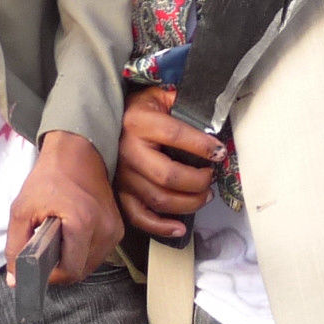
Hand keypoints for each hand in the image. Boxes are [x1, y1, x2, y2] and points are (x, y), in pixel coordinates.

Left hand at [7, 129, 122, 285]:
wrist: (77, 154)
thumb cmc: (48, 179)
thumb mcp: (21, 211)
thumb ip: (16, 248)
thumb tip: (16, 280)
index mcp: (82, 224)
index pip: (70, 271)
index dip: (51, 274)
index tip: (39, 263)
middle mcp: (104, 230)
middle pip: (80, 271)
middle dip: (60, 267)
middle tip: (46, 250)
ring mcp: (114, 230)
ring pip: (90, 265)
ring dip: (73, 261)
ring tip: (59, 241)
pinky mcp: (118, 229)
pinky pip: (98, 254)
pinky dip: (83, 252)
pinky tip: (72, 237)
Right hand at [116, 85, 221, 243]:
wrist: (103, 120)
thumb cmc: (139, 110)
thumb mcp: (158, 96)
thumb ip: (182, 104)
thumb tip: (211, 118)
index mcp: (139, 122)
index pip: (175, 135)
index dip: (201, 146)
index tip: (219, 153)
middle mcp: (128, 151)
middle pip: (168, 176)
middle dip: (198, 181)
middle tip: (210, 177)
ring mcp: (122, 176)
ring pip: (158, 199)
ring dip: (188, 203)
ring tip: (204, 196)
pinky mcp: (119, 193)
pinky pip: (139, 217)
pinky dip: (161, 227)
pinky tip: (180, 227)